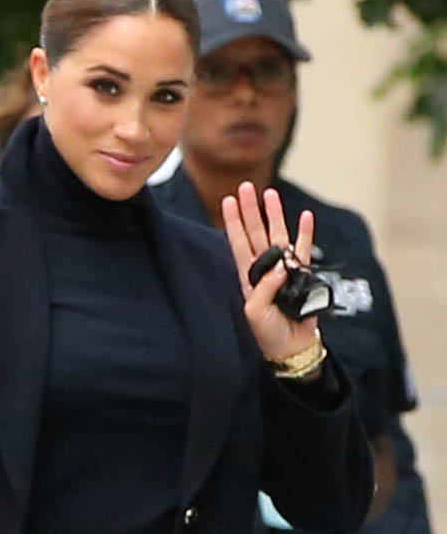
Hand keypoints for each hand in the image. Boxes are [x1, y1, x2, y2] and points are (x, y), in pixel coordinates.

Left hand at [222, 182, 320, 362]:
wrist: (291, 346)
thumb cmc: (267, 333)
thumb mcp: (255, 312)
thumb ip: (265, 288)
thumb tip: (281, 266)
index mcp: (248, 276)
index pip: (238, 242)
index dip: (233, 222)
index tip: (227, 201)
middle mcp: (264, 268)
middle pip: (256, 232)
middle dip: (250, 210)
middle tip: (245, 187)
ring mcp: (284, 270)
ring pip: (278, 235)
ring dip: (274, 215)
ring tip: (270, 194)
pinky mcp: (303, 275)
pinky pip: (304, 250)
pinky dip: (305, 233)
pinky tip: (305, 217)